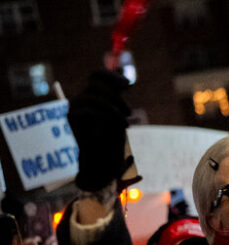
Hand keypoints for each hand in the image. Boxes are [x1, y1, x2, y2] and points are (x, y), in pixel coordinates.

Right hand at [68, 71, 131, 191]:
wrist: (102, 163)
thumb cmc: (112, 139)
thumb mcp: (119, 112)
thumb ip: (117, 93)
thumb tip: (119, 71)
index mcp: (91, 96)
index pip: (97, 75)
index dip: (112, 76)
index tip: (128, 85)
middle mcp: (80, 99)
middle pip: (96, 83)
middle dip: (116, 96)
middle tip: (129, 113)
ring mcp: (74, 108)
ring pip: (94, 96)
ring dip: (114, 110)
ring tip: (125, 124)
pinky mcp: (72, 118)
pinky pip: (93, 110)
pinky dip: (108, 119)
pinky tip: (115, 130)